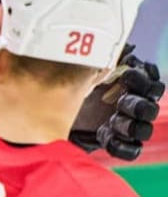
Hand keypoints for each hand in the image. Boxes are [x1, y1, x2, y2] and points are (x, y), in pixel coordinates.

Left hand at [70, 45, 163, 160]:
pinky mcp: (118, 144)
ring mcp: (127, 126)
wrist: (45, 113)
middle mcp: (132, 106)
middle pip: (150, 108)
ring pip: (144, 129)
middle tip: (120, 104)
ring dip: (130, 126)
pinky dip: (121, 145)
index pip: (150, 82)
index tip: (127, 76)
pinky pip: (132, 149)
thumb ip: (104, 59)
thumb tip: (126, 47)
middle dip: (137, 106)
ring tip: (112, 123)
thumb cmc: (66, 86)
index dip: (143, 80)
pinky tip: (105, 137)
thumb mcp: (81, 71)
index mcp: (128, 85)